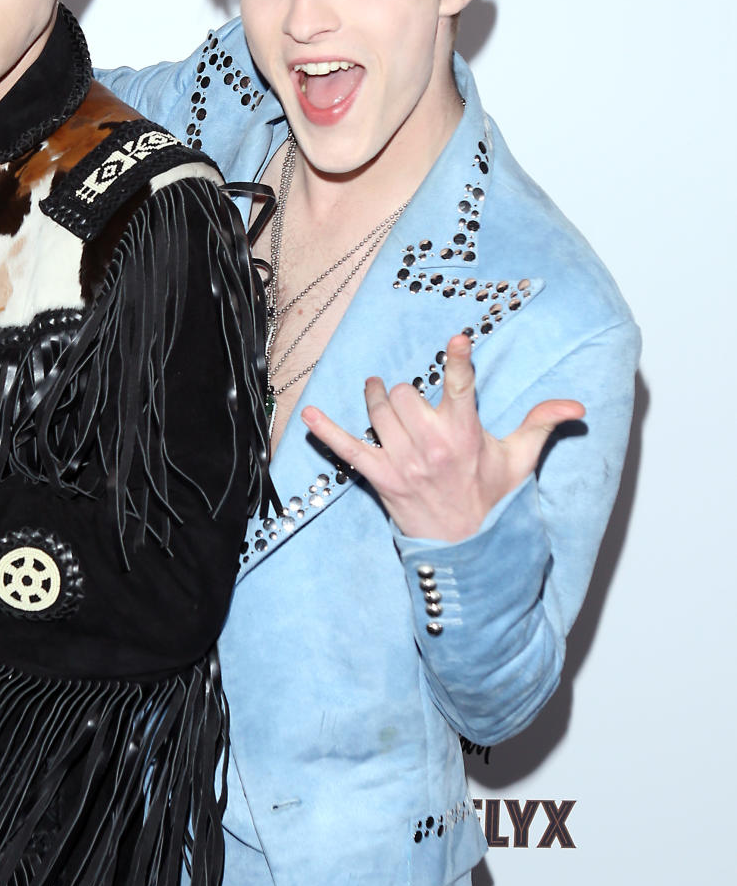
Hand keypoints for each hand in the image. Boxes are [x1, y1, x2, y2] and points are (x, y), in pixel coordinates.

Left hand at [301, 333, 583, 542]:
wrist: (467, 547)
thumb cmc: (492, 498)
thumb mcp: (521, 459)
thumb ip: (542, 423)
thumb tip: (577, 406)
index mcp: (466, 434)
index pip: (461, 387)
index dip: (458, 360)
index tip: (456, 338)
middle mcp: (432, 445)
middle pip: (405, 393)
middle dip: (408, 392)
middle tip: (415, 402)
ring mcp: (403, 462)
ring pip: (378, 410)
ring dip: (377, 398)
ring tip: (380, 394)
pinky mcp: (380, 478)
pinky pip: (347, 449)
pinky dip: (325, 431)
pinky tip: (307, 413)